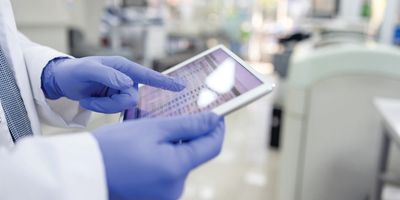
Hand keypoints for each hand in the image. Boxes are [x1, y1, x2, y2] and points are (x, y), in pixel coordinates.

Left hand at [41, 56, 184, 112]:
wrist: (63, 82)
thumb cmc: (74, 71)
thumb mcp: (87, 70)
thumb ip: (108, 75)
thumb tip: (127, 83)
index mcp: (123, 67)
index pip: (147, 75)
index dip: (165, 82)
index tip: (182, 87)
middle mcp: (125, 78)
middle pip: (132, 97)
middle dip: (112, 103)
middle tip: (91, 101)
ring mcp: (120, 90)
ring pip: (123, 106)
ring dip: (104, 107)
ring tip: (88, 100)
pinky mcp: (114, 100)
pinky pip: (115, 110)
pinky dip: (101, 109)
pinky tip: (89, 102)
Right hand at [93, 112, 224, 199]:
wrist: (83, 171)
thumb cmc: (114, 146)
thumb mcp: (153, 129)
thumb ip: (189, 125)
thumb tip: (214, 120)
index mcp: (176, 169)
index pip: (212, 146)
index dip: (217, 128)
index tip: (216, 114)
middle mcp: (175, 188)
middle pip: (195, 155)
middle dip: (190, 136)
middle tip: (173, 120)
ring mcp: (165, 196)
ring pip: (181, 164)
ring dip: (175, 148)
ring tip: (151, 137)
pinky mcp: (155, 197)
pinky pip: (168, 174)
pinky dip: (164, 160)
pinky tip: (147, 151)